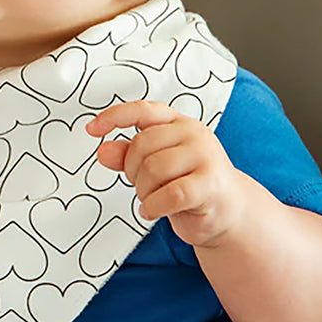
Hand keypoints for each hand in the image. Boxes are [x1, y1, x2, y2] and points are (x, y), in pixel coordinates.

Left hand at [86, 100, 246, 247]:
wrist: (229, 211)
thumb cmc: (188, 183)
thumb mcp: (153, 165)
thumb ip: (127, 156)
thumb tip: (103, 151)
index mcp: (177, 121)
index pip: (141, 110)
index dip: (114, 117)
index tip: (92, 129)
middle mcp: (193, 132)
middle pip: (142, 145)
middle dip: (132, 170)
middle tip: (142, 186)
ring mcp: (205, 155)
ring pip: (154, 169)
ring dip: (144, 191)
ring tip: (151, 199)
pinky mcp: (211, 183)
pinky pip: (170, 194)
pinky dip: (154, 206)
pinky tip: (153, 211)